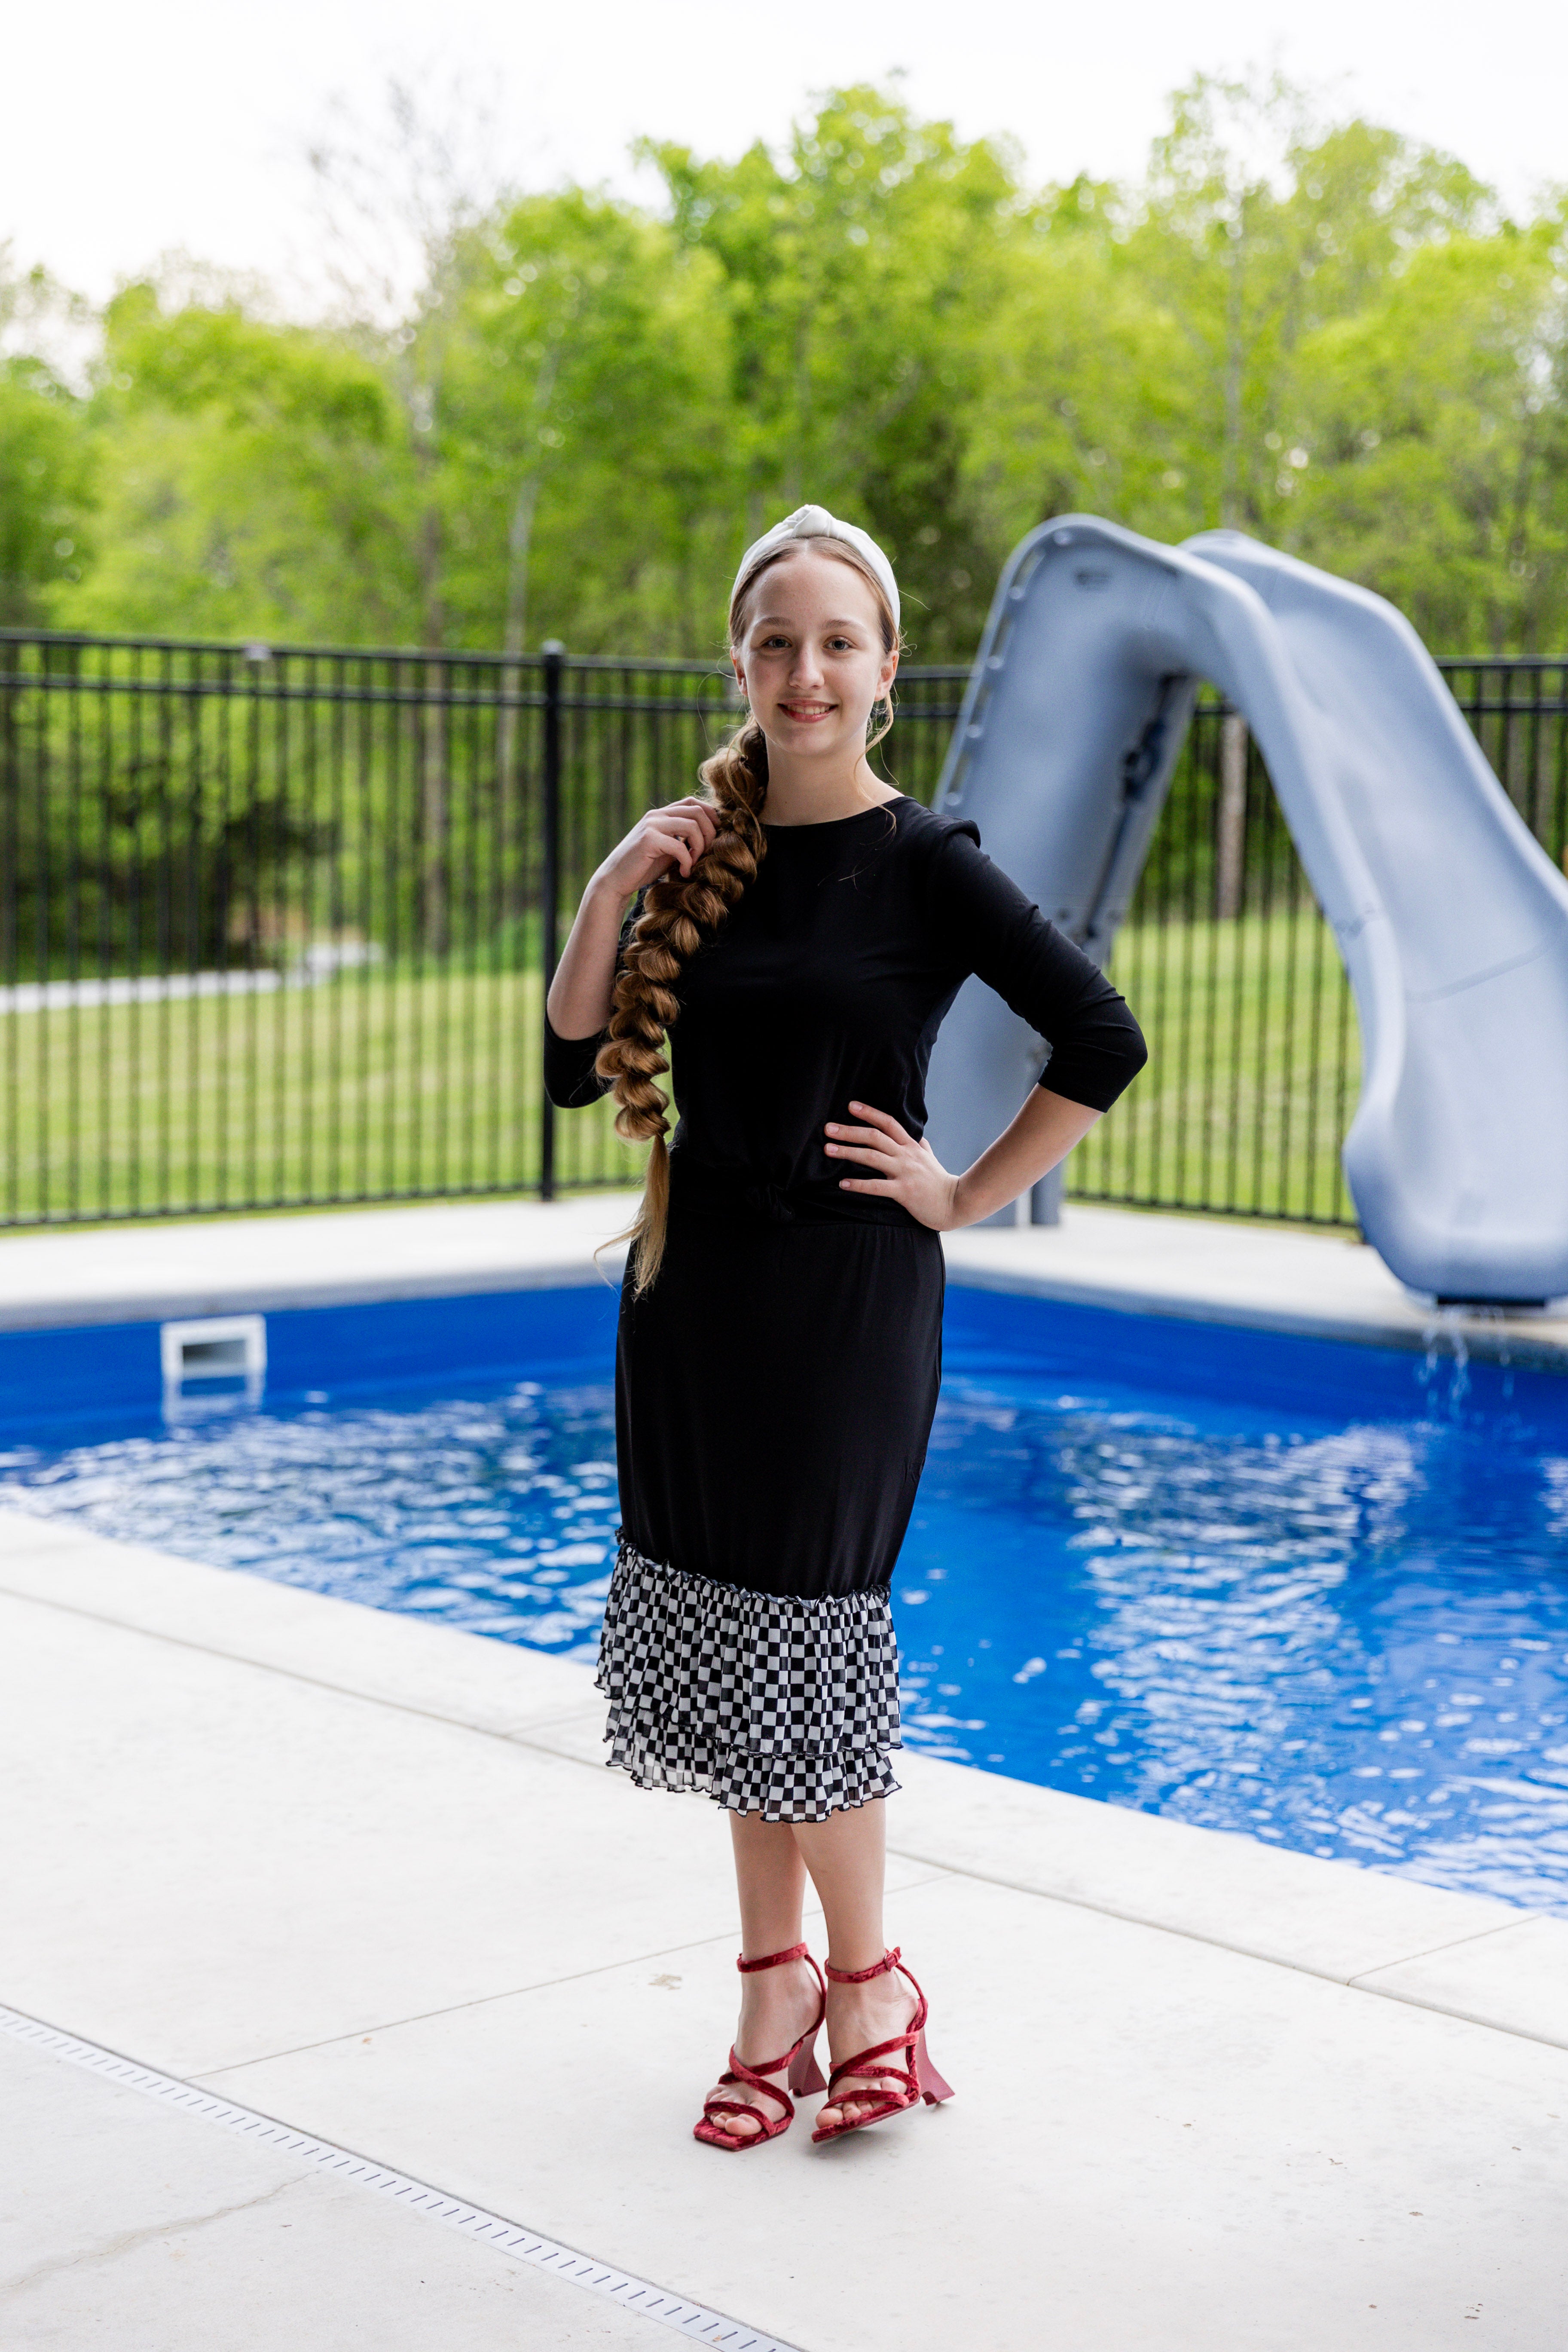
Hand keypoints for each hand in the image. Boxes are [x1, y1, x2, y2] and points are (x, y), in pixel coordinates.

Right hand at [595, 796, 719, 899]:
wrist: (616, 880)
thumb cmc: (643, 866)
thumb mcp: (668, 849)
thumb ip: (683, 839)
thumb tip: (710, 837)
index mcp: (661, 814)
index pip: (692, 802)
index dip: (710, 816)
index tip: (715, 837)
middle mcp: (656, 815)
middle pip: (697, 811)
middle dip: (709, 833)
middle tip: (707, 854)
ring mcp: (651, 825)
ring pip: (692, 826)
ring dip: (700, 847)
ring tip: (694, 863)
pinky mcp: (648, 839)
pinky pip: (680, 846)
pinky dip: (688, 861)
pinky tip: (684, 872)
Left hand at [823, 1102, 961, 1229]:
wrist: (956, 1203)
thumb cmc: (939, 1182)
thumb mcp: (930, 1158)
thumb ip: (921, 1145)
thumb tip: (917, 1135)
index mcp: (910, 1146)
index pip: (888, 1123)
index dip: (869, 1113)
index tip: (851, 1106)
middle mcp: (905, 1155)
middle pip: (874, 1137)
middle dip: (849, 1131)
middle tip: (828, 1128)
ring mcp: (904, 1172)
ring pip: (872, 1157)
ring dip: (848, 1152)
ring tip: (828, 1149)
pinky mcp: (904, 1192)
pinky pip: (877, 1186)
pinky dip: (858, 1185)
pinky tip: (842, 1184)